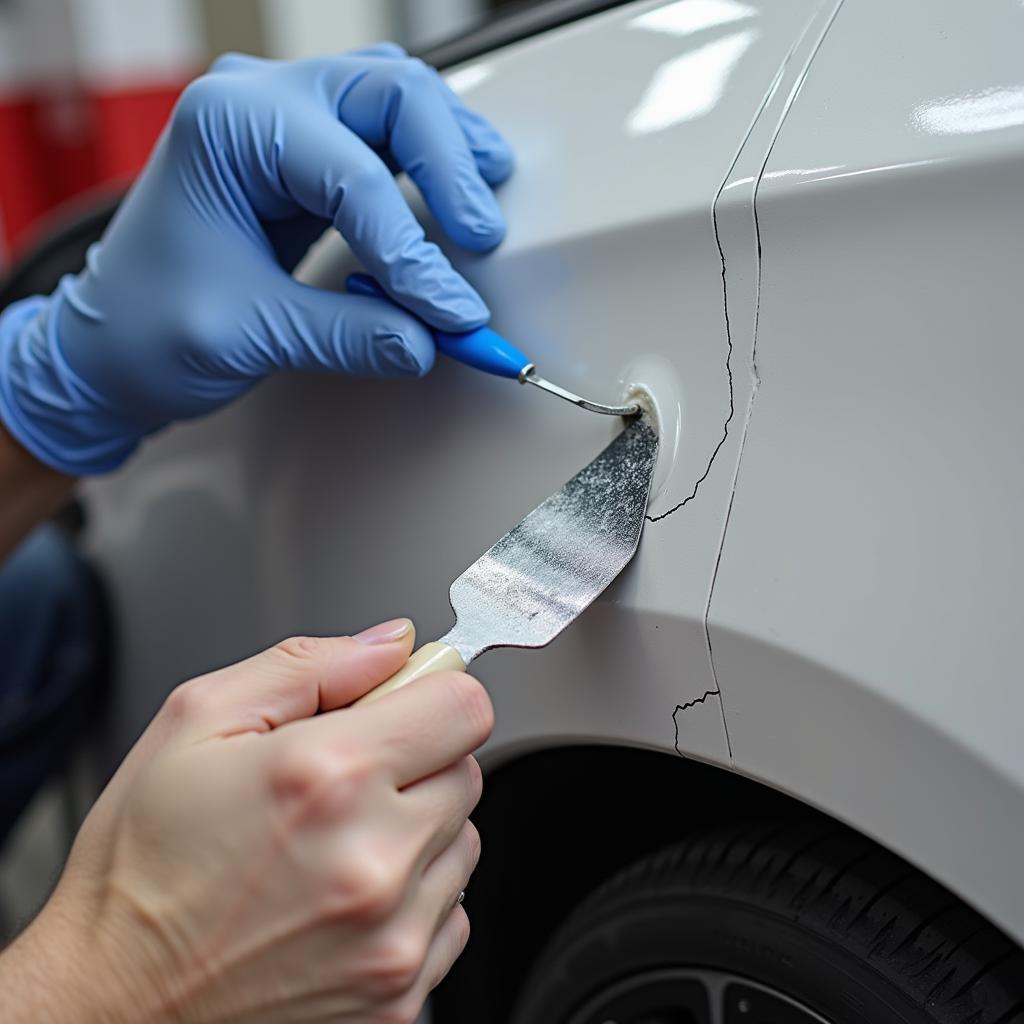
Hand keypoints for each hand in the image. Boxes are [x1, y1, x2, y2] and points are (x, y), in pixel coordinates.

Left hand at [0, 44, 512, 474]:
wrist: (109, 344)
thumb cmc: (148, 329)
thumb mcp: (249, 335)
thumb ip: (348, 335)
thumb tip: (428, 342)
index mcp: (229, 127)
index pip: (352, 175)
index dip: (412, 250)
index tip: (451, 314)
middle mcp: (259, 103)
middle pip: (390, 94)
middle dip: (447, 166)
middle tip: (480, 236)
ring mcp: (285, 123)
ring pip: (397, 101)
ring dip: (449, 151)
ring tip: (482, 206)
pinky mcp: (306, 158)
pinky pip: (384, 138)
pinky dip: (428, 166)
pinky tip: (456, 198)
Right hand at [0, 619, 492, 1022]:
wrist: (111, 1008)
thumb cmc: (141, 872)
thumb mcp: (196, 723)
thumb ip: (310, 664)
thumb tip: (393, 644)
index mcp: (328, 777)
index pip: (464, 705)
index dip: (432, 691)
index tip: (403, 702)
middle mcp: (375, 862)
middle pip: (466, 769)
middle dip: (414, 760)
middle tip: (340, 780)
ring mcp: (394, 939)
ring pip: (462, 840)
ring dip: (415, 829)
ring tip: (331, 845)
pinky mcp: (403, 998)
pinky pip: (451, 911)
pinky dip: (412, 896)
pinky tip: (339, 899)